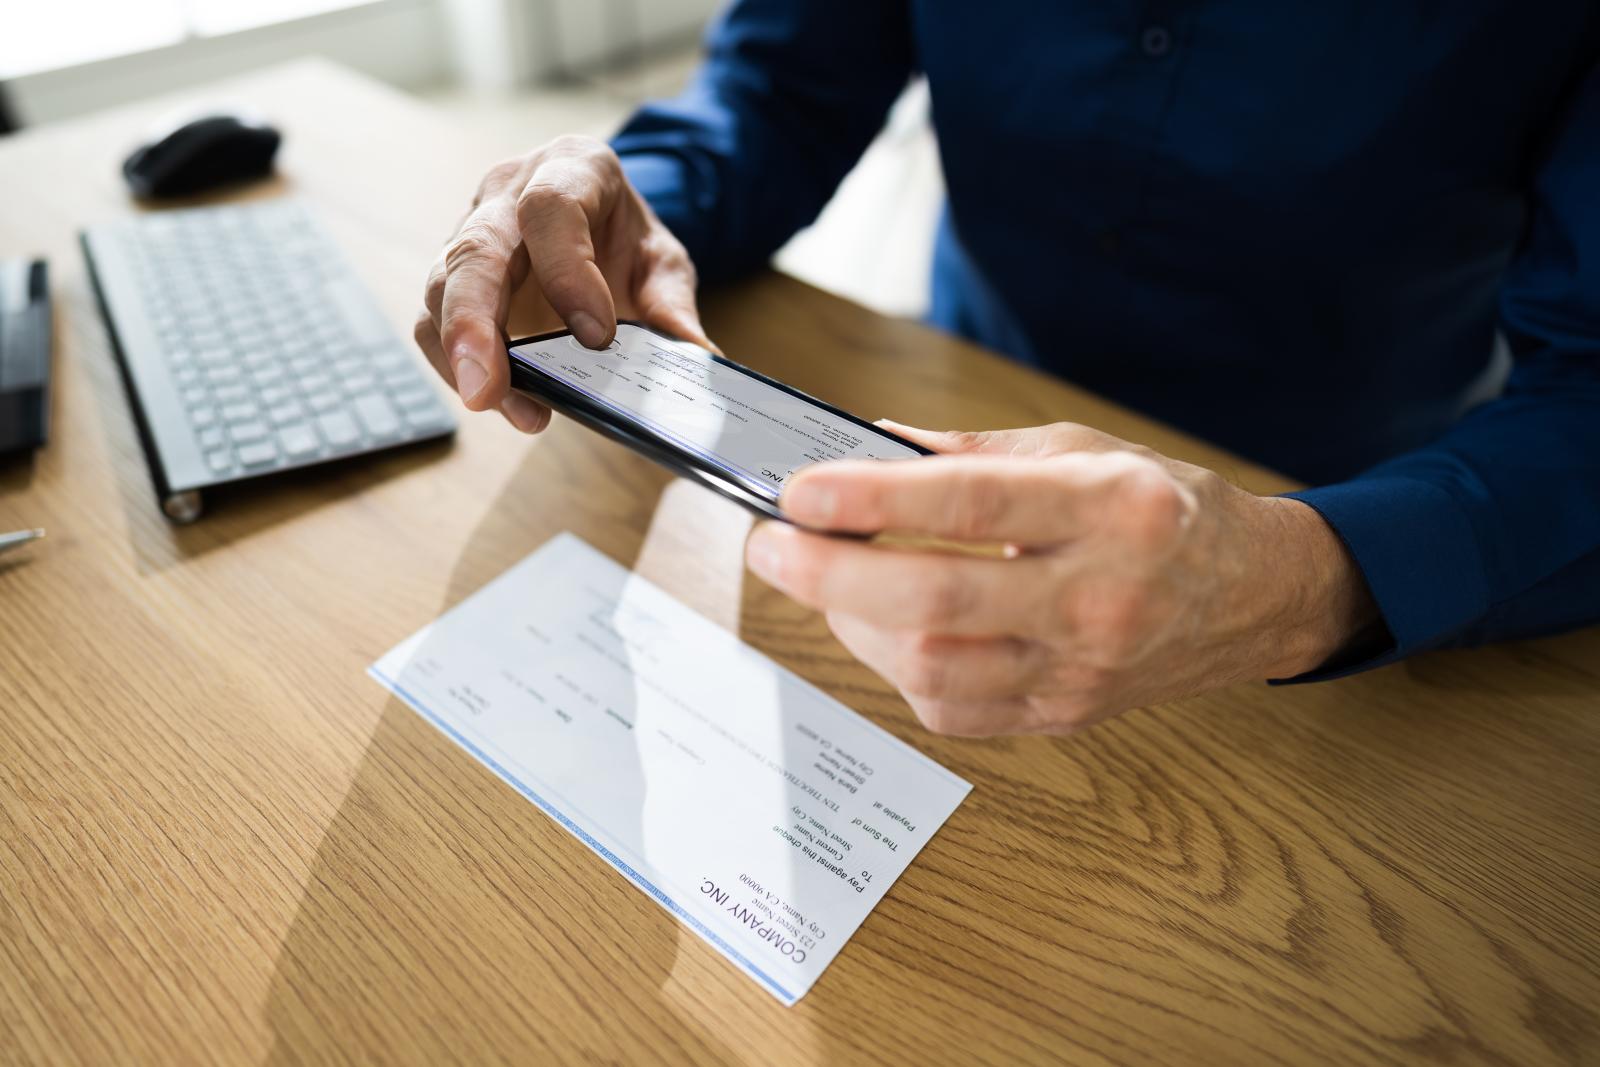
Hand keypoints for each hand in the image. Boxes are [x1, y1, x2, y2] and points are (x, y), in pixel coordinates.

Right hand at [415, 135, 709, 431]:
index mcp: (572, 169)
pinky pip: (432, 320)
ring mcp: (471, 232)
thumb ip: (673, 308)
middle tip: (487, 388)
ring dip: (461, 353)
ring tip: (496, 404)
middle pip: (474, 250)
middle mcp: (508, 193)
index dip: (567, 272)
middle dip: (475, 322)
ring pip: (441, 287)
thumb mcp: (663, 263)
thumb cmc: (625, 239)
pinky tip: (496, 400)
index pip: (552, 209)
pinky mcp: (452, 278)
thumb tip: (698, 363)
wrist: (600, 224)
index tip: (597, 337)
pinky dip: (455, 365)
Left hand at [744, 422, 1378, 736]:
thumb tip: (868, 446)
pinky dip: (899, 669)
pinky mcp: (1065, 715)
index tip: (799, 492)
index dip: (873, 501)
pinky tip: (883, 629)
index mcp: (1111, 507)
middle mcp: (1100, 595)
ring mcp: (1083, 669)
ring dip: (854, 626)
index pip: (971, 505)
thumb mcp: (1084, 448)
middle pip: (937, 603)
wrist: (1252, 596)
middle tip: (771, 545)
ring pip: (935, 669)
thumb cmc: (1164, 508)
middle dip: (830, 577)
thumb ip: (972, 452)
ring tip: (826, 582)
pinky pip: (954, 712)